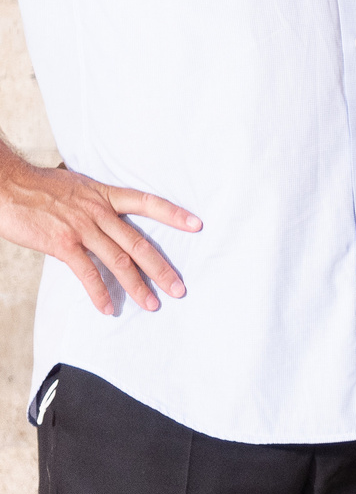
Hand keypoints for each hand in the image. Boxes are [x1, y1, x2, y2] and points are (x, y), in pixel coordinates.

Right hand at [0, 158, 198, 314]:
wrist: (9, 186)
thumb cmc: (40, 188)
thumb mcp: (77, 186)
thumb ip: (96, 201)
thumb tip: (106, 211)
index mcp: (105, 195)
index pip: (148, 203)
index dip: (174, 214)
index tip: (198, 224)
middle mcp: (99, 212)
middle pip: (139, 243)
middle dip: (162, 268)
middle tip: (179, 288)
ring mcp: (82, 229)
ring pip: (119, 261)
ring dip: (137, 286)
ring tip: (151, 304)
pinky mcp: (63, 245)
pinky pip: (87, 273)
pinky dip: (99, 292)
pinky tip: (108, 308)